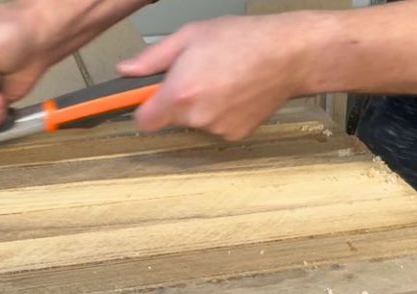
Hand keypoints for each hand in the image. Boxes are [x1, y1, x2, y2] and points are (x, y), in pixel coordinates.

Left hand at [118, 14, 313, 140]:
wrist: (289, 55)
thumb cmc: (243, 39)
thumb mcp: (190, 36)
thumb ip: (152, 58)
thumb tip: (126, 71)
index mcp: (180, 93)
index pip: (143, 121)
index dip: (144, 110)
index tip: (147, 101)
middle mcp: (196, 117)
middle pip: (170, 119)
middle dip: (176, 101)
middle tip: (195, 75)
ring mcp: (217, 129)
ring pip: (195, 123)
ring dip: (200, 107)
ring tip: (220, 80)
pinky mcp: (234, 135)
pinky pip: (216, 127)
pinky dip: (221, 113)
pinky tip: (234, 92)